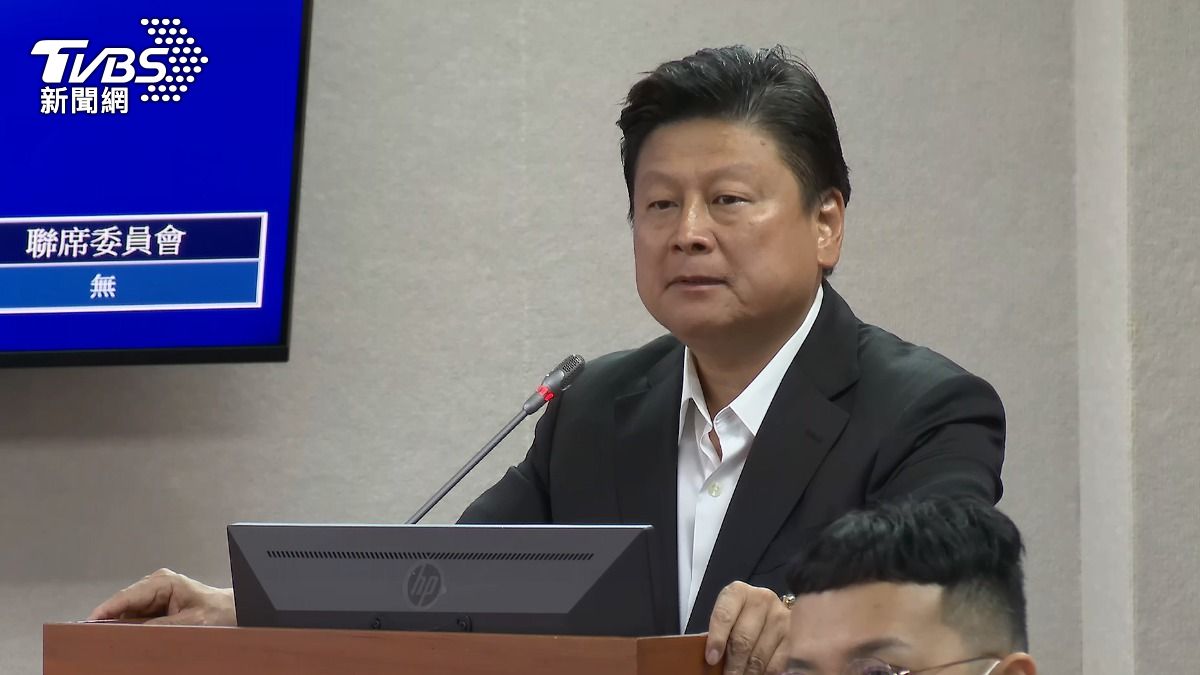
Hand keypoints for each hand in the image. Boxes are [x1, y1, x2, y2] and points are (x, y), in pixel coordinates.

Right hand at [87, 568, 235, 625]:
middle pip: (122, 606)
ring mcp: (154, 595)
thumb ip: (160, 627)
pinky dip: (128, 629)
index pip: (126, 596)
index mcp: (163, 582)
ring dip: (118, 627)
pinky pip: (134, 619)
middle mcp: (155, 585)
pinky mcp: (154, 607)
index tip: (87, 623)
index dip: (105, 611)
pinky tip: (123, 639)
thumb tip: (132, 633)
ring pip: (126, 614)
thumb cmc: (218, 612)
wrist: (233, 611)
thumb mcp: (190, 622)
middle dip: (108, 621)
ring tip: (107, 640)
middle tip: (94, 638)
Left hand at [705, 581, 789, 674]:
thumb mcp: (728, 618)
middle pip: (743, 639)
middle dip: (733, 664)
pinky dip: (765, 673)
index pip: (724, 615)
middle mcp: (761, 600)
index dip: (717, 639)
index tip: (712, 659)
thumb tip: (713, 660)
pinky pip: (777, 663)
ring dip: (748, 672)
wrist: (769, 611)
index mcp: (738, 592)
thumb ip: (719, 634)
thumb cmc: (741, 616)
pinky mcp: (794, 635)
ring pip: (760, 655)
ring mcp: (780, 616)